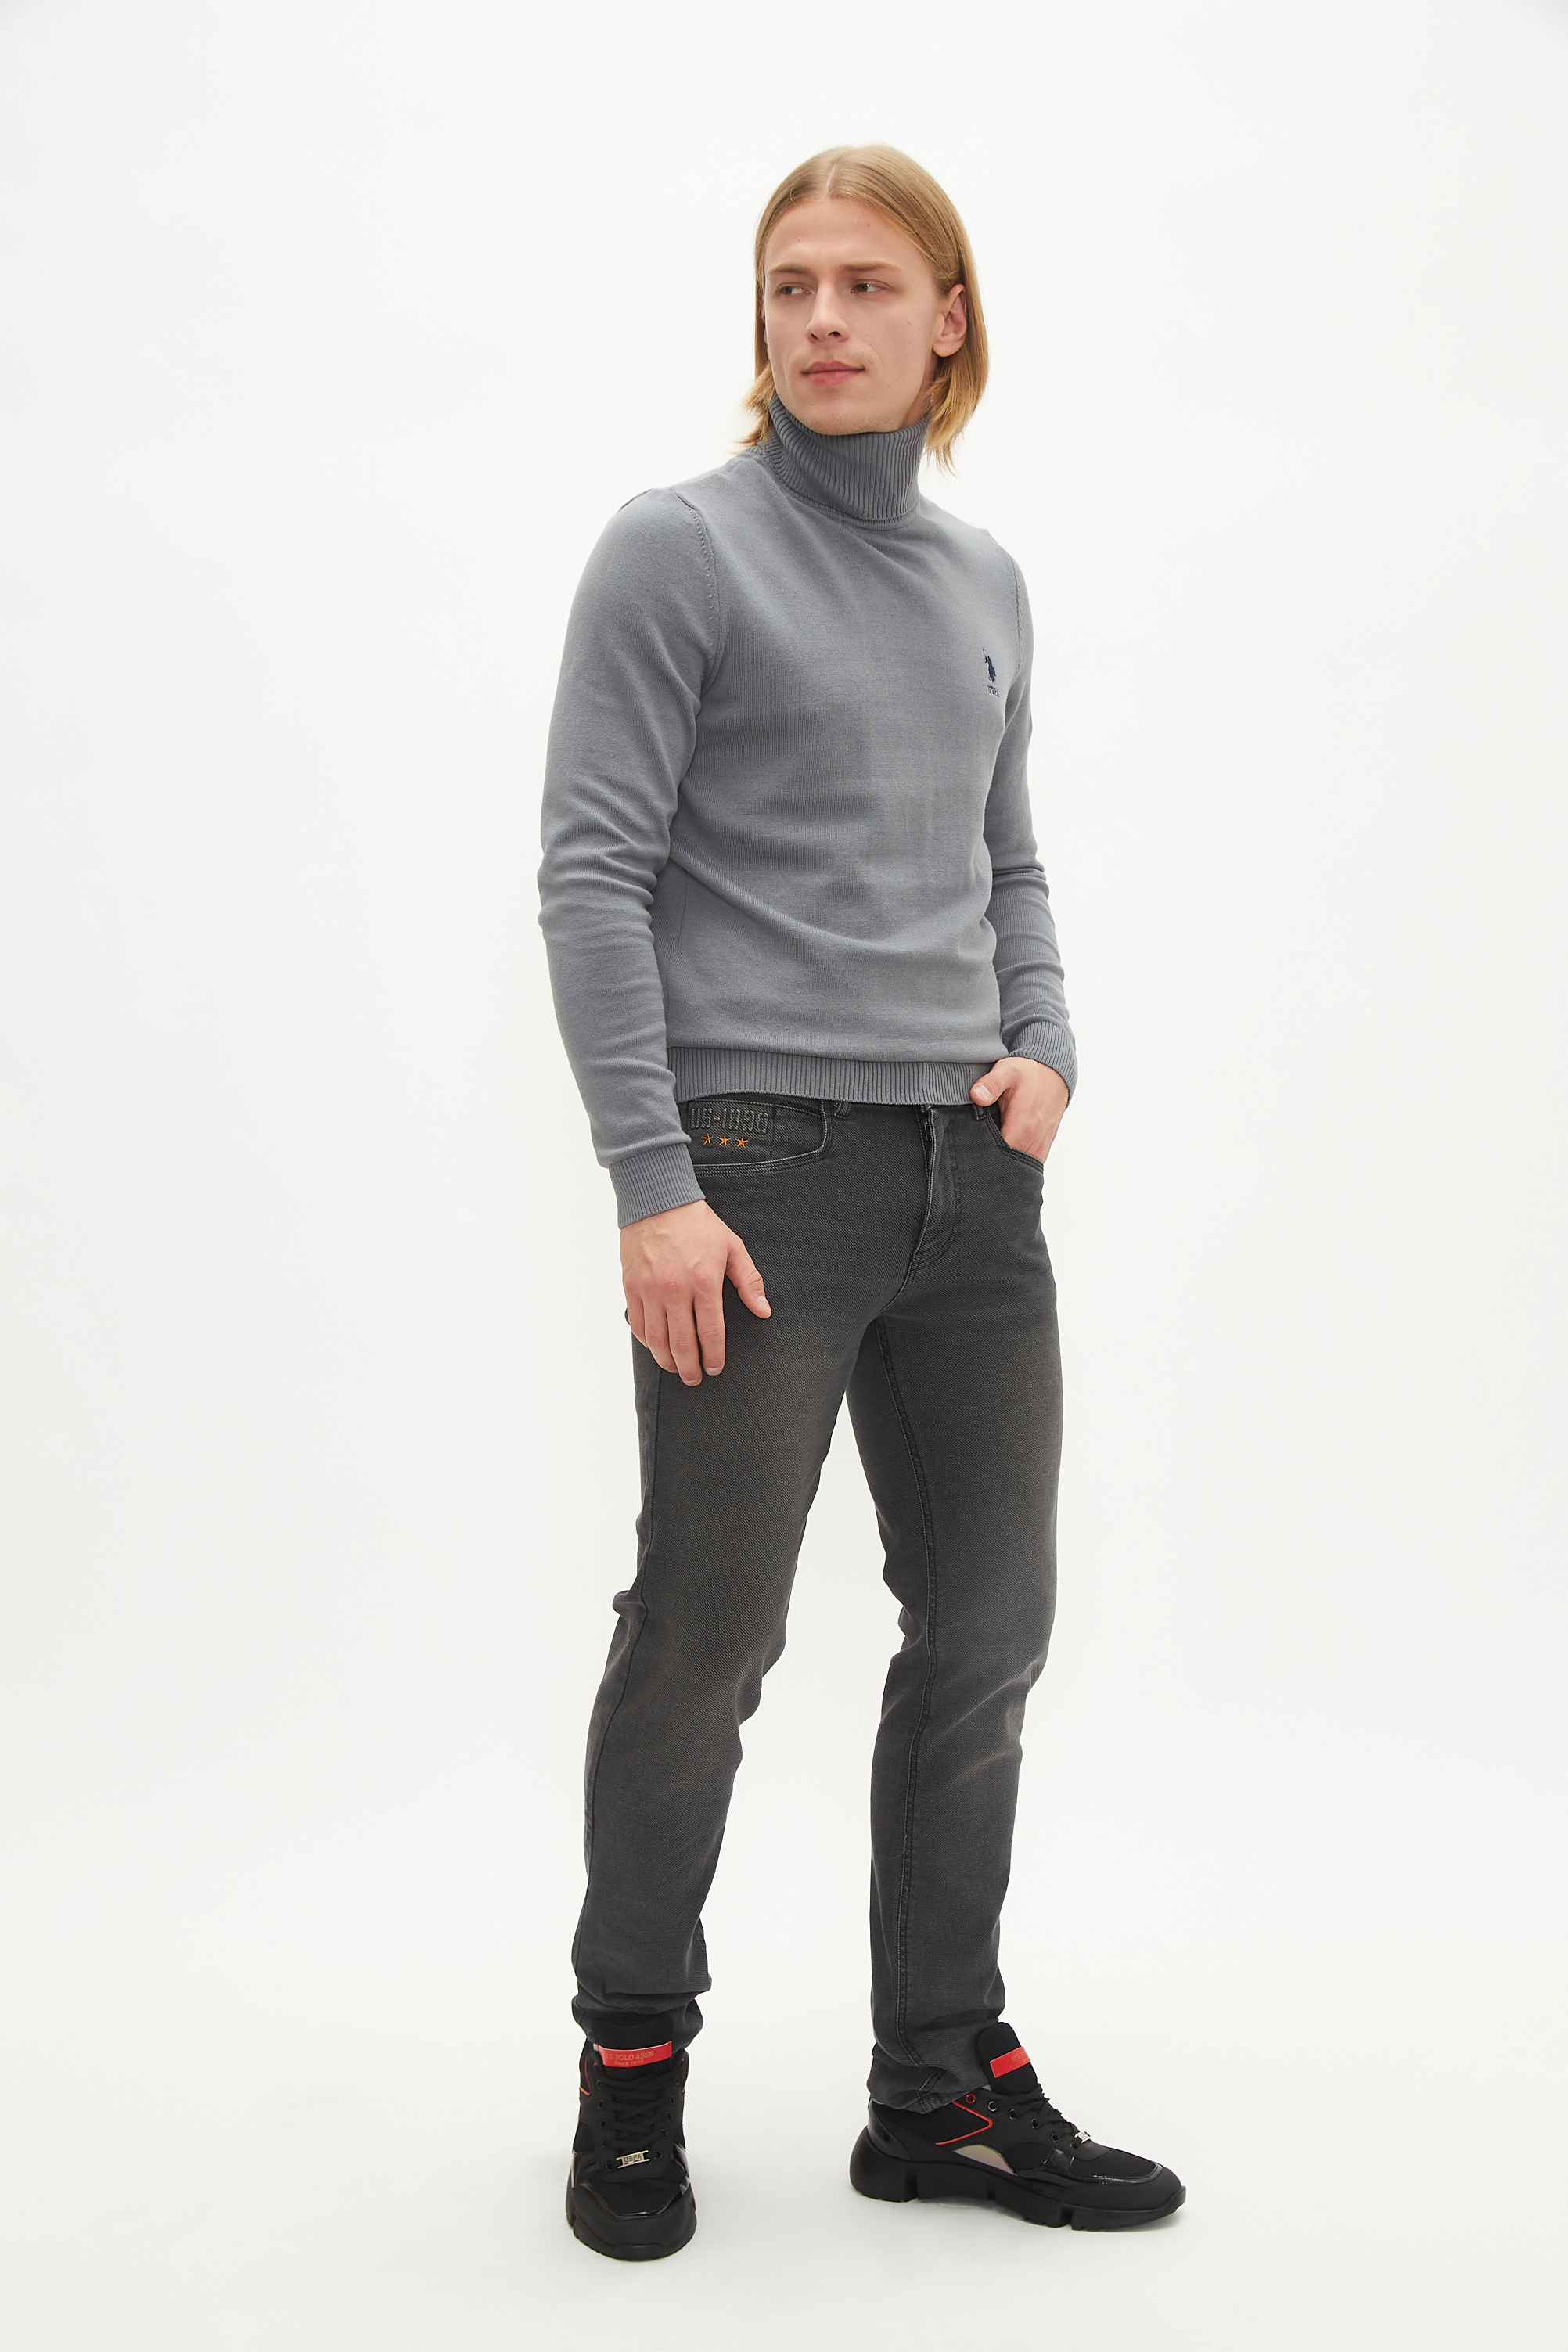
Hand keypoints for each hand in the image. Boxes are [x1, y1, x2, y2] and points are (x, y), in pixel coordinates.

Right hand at [620, 1199, 770, 1385]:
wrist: (658, 1200)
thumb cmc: (698, 1223)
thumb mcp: (732, 1247)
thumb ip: (749, 1281)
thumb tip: (763, 1311)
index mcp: (705, 1282)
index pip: (710, 1333)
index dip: (714, 1357)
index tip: (715, 1369)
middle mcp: (676, 1290)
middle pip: (683, 1344)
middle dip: (690, 1368)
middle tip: (694, 1379)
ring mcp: (650, 1289)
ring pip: (656, 1339)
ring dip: (667, 1360)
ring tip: (676, 1368)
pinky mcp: (631, 1285)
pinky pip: (637, 1323)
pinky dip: (646, 1341)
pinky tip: (655, 1347)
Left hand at [969, 1058, 1069, 1164]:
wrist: (1054, 1074)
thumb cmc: (1028, 1074)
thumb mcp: (1007, 1072)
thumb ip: (990, 1084)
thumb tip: (976, 1095)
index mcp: (1023, 1128)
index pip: (998, 1157)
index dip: (981, 1156)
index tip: (968, 1150)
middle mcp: (1035, 1143)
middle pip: (1007, 1166)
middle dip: (990, 1162)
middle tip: (975, 1152)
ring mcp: (1040, 1148)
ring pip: (1017, 1168)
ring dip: (1002, 1162)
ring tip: (987, 1151)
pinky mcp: (1043, 1148)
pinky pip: (1027, 1164)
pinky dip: (1014, 1161)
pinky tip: (1001, 1150)